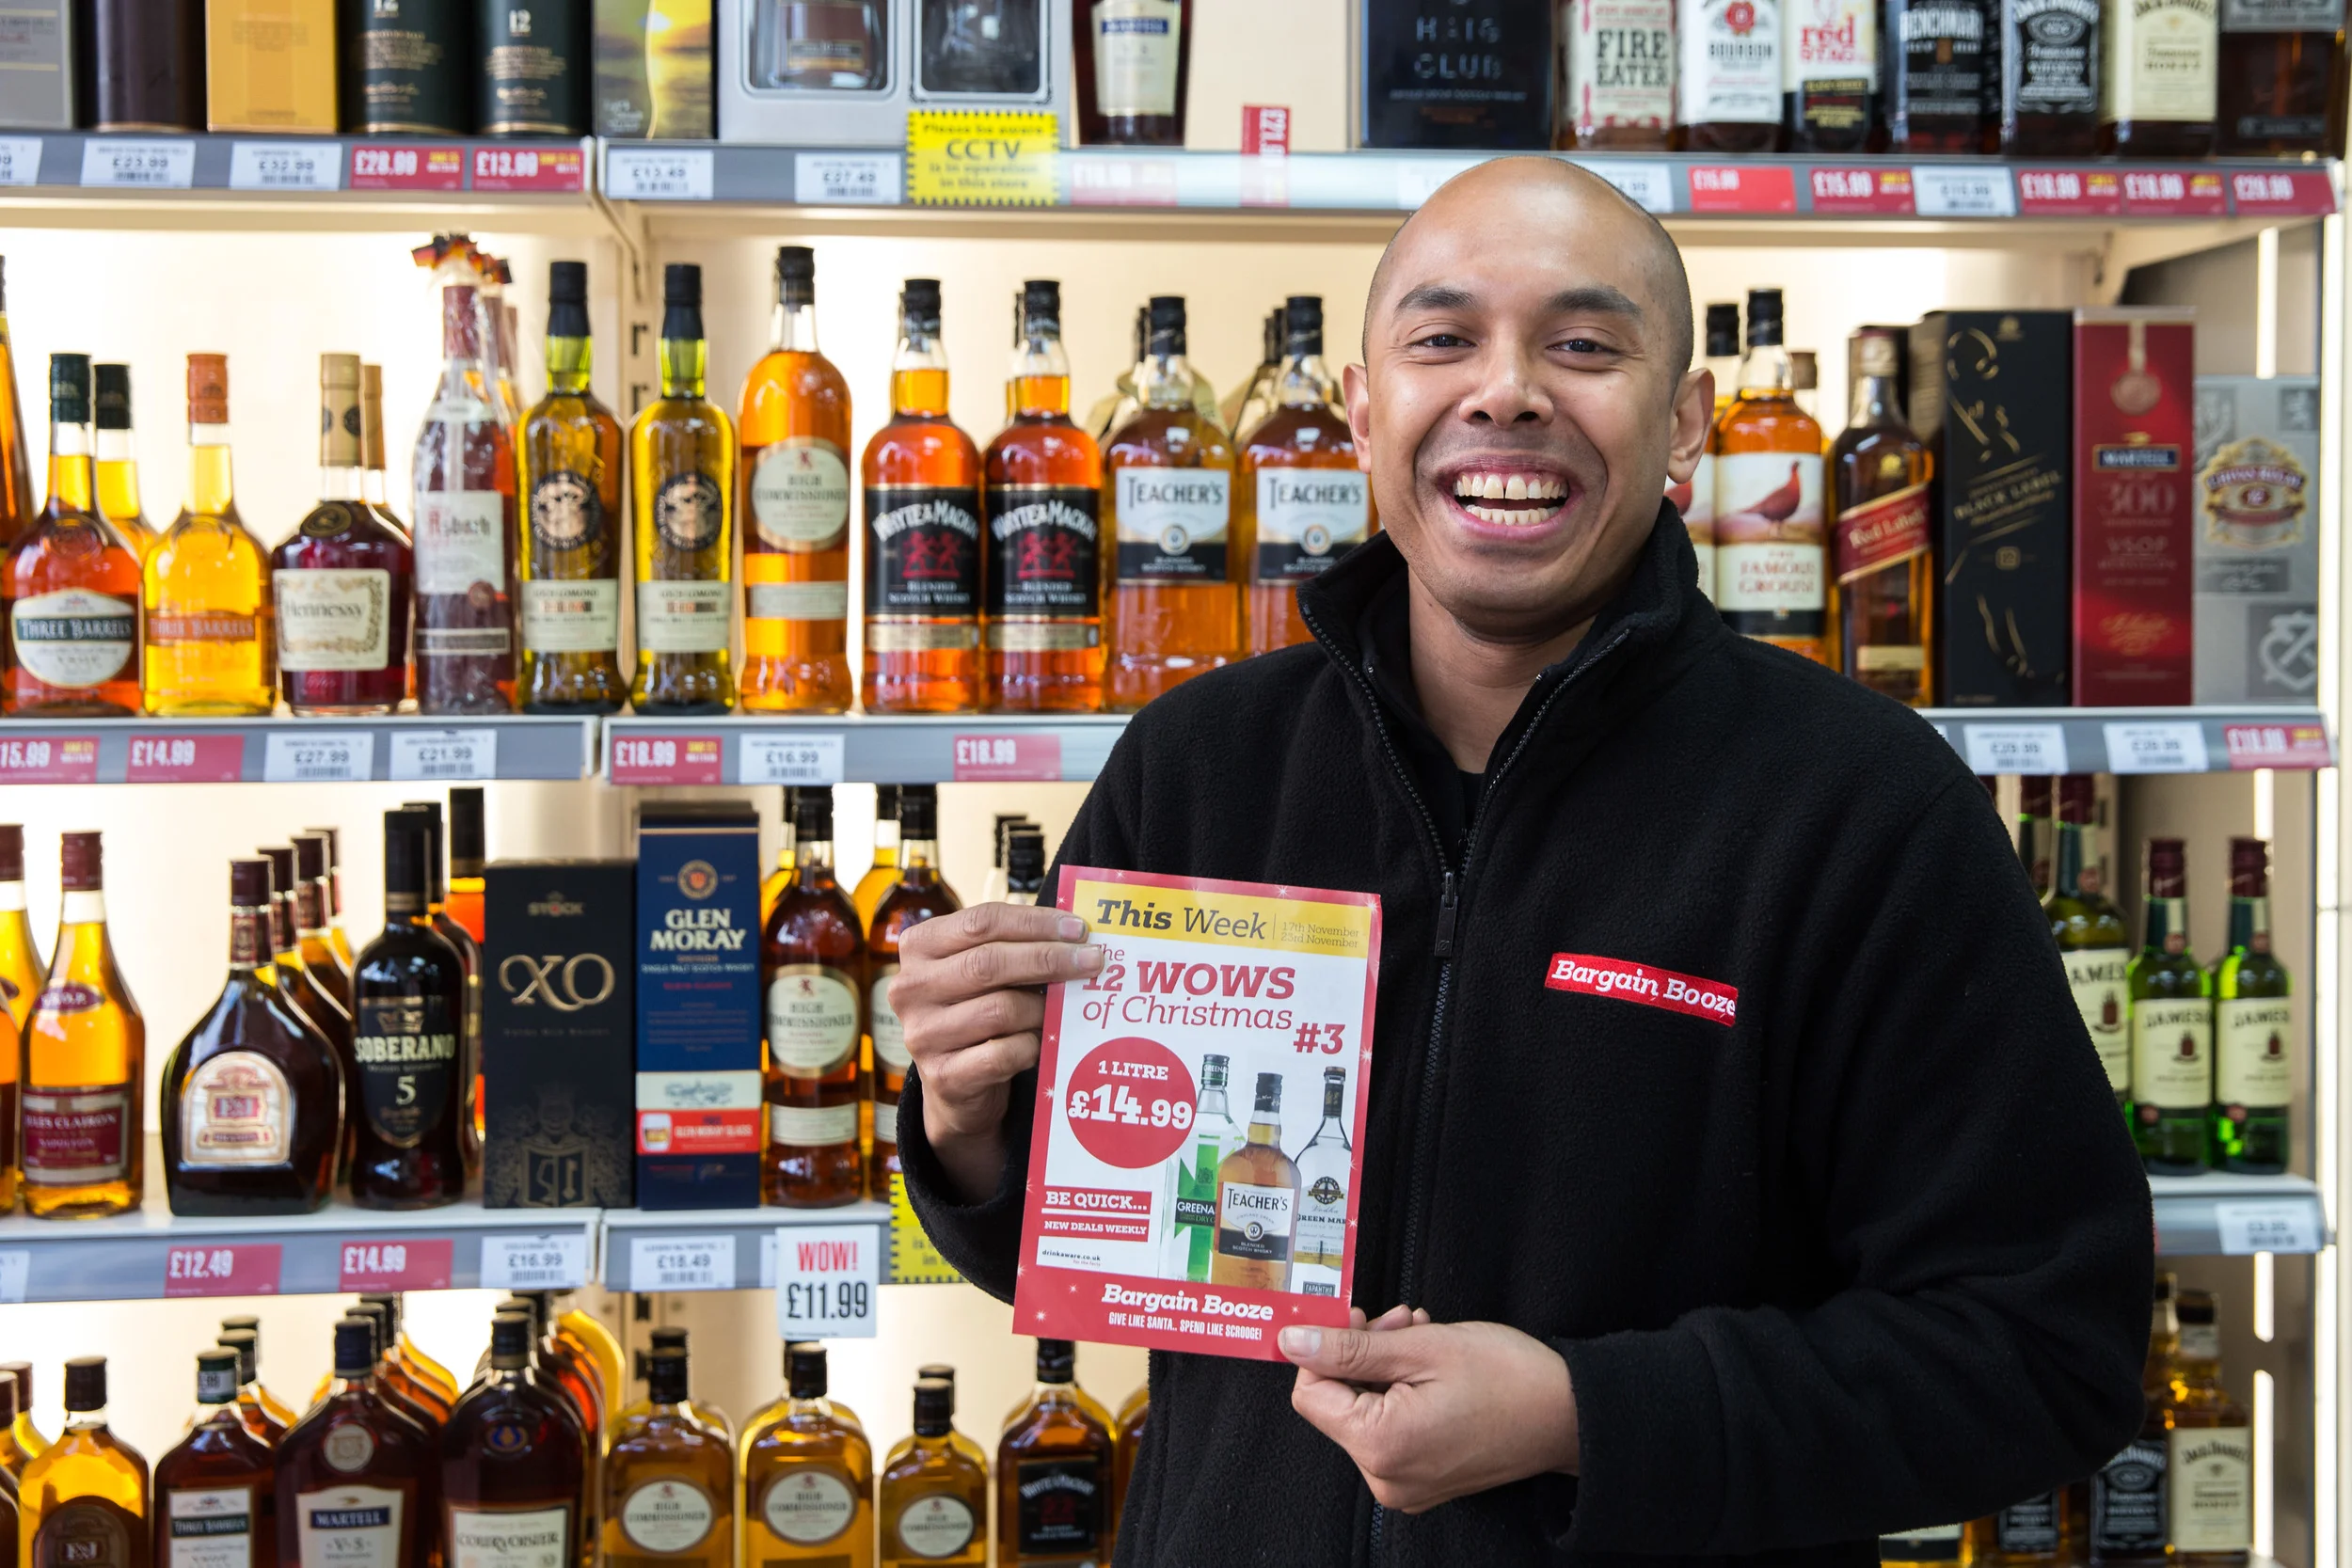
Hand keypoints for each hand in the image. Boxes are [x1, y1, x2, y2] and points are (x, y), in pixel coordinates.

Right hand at [891, 902, 1103, 1200]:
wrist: (955, 1084)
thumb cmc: (974, 1011)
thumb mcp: (981, 971)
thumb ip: (1013, 948)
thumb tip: (1075, 937)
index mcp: (919, 946)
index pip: (981, 921)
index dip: (1034, 923)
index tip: (1077, 928)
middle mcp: (910, 987)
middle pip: (989, 962)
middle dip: (1048, 958)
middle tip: (1091, 961)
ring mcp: (923, 1034)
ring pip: (1000, 1009)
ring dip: (1042, 1007)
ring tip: (1063, 1007)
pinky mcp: (943, 1075)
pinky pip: (1003, 1053)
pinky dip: (1031, 1045)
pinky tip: (1041, 1042)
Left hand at [1279, 1315, 1578, 1512]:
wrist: (1571, 1416)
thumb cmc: (1509, 1379)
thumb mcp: (1423, 1347)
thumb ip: (1350, 1348)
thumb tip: (1292, 1342)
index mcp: (1380, 1446)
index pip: (1310, 1392)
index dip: (1328, 1348)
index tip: (1359, 1317)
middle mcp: (1386, 1477)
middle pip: (1338, 1402)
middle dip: (1362, 1352)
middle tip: (1402, 1321)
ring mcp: (1406, 1484)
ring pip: (1364, 1411)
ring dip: (1385, 1366)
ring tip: (1422, 1337)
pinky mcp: (1424, 1480)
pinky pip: (1390, 1430)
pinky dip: (1401, 1392)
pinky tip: (1429, 1365)